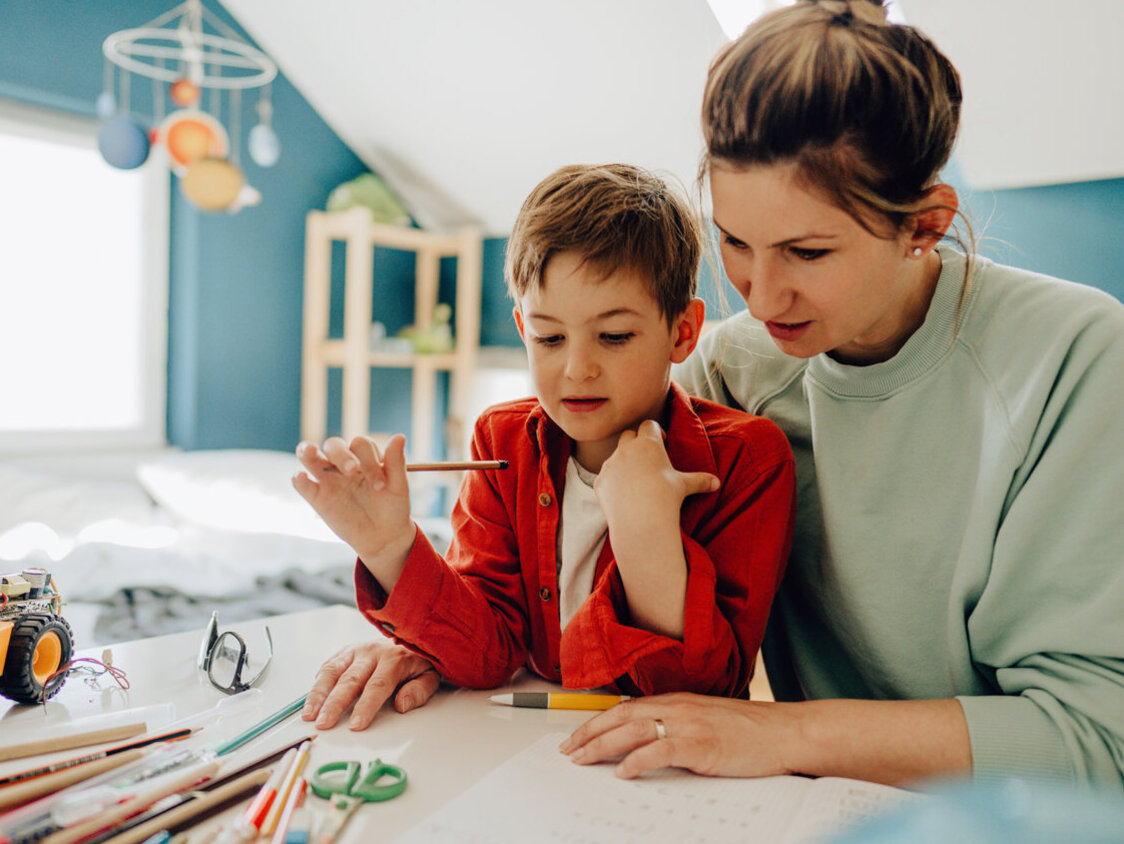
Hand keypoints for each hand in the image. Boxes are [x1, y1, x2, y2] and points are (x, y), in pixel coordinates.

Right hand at [293, 434, 415, 586]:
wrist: (384, 536)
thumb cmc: (393, 506)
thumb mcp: (398, 485)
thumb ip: (396, 461)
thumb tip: (399, 436)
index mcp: (364, 456)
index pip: (360, 445)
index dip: (370, 459)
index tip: (381, 485)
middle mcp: (343, 463)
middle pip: (334, 445)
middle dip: (342, 454)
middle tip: (353, 470)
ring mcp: (328, 478)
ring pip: (310, 455)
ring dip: (307, 450)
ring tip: (310, 451)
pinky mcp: (317, 497)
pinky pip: (302, 484)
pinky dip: (298, 478)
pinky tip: (301, 477)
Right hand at [302, 640, 440, 730]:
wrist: (411, 633)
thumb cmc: (419, 660)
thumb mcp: (431, 675)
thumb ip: (420, 690)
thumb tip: (402, 705)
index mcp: (395, 658)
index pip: (378, 685)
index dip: (366, 706)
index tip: (356, 725)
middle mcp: (373, 652)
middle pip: (351, 679)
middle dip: (335, 704)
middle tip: (324, 724)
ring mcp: (357, 649)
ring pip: (333, 671)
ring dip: (318, 694)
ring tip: (309, 715)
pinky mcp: (346, 650)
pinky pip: (328, 665)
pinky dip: (317, 682)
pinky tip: (311, 699)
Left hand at [558, 692, 795, 778]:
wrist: (784, 732)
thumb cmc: (750, 731)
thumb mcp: (706, 719)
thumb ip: (678, 724)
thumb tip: (650, 740)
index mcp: (677, 701)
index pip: (626, 708)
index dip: (598, 721)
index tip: (578, 735)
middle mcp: (677, 707)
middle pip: (620, 716)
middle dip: (589, 732)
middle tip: (568, 749)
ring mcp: (688, 724)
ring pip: (632, 730)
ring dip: (602, 745)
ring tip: (582, 759)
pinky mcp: (700, 745)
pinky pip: (660, 750)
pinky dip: (637, 760)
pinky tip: (622, 772)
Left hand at [592, 420, 717, 637]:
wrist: (640, 521)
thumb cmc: (665, 498)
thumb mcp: (684, 486)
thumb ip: (699, 480)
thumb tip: (716, 483)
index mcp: (648, 444)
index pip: (649, 425)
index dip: (656, 432)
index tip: (661, 443)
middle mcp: (626, 449)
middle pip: (629, 435)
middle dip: (637, 442)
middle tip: (648, 459)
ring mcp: (610, 464)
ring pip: (615, 456)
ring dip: (624, 463)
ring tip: (636, 481)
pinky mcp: (600, 481)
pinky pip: (606, 476)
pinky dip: (613, 482)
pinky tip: (623, 495)